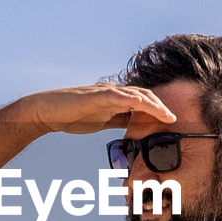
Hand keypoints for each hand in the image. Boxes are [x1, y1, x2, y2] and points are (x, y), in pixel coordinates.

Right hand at [14, 84, 175, 136]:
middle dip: (161, 106)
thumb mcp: (102, 120)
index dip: (159, 110)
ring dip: (153, 104)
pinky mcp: (95, 95)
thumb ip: (117, 120)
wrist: (47, 112)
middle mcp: (113, 92)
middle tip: (174, 119)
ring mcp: (105, 92)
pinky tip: (142, 104)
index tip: (172, 121)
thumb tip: (134, 128)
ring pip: (135, 94)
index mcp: (116, 99)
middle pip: (144, 95)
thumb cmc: (72, 116)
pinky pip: (117, 95)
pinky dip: (131, 99)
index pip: (143, 102)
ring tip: (166, 114)